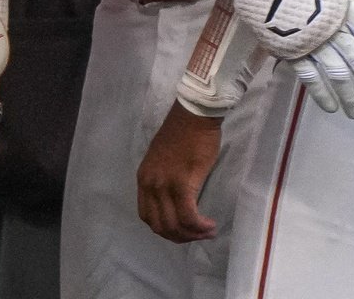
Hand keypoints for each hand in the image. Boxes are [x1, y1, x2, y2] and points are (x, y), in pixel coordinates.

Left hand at [137, 103, 223, 242]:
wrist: (194, 115)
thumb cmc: (184, 133)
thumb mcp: (163, 160)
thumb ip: (164, 180)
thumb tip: (176, 200)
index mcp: (144, 178)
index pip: (146, 216)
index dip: (164, 229)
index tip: (182, 229)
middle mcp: (150, 184)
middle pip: (159, 225)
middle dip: (179, 236)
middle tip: (197, 235)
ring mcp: (164, 185)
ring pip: (173, 225)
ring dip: (191, 234)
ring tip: (207, 231)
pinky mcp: (182, 184)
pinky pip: (188, 216)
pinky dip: (199, 226)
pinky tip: (210, 225)